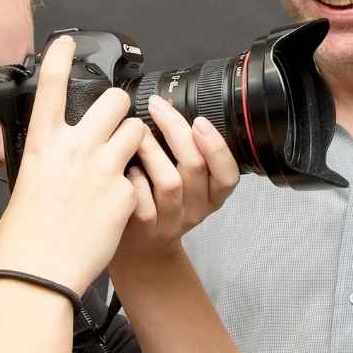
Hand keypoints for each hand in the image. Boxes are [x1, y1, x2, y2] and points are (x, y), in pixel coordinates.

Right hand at [0, 36, 146, 292]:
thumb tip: (51, 149)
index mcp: (42, 144)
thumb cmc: (25, 235)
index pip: (51, 87)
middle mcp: (74, 149)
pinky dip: (135, 185)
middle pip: (115, 101)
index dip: (60, 57)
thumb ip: (44, 158)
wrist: (40, 273)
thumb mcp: (25, 184)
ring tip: (126, 158)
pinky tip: (119, 203)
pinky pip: (141, 176)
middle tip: (119, 120)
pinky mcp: (125, 192)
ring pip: (138, 131)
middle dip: (122, 106)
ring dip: (137, 139)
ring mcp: (103, 169)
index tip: (67, 41)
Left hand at [112, 93, 239, 267]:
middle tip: (158, 107)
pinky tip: (125, 167)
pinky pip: (142, 199)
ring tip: (136, 132)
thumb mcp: (185, 182)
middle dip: (176, 130)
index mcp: (212, 195)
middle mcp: (196, 209)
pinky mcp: (146, 227)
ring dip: (152, 151)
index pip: (228, 174)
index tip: (200, 121)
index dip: (216, 147)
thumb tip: (168, 105)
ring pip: (170, 182)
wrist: (140, 248)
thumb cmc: (159, 203)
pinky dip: (134, 178)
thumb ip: (184, 152)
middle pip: (195, 167)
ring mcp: (171, 220)